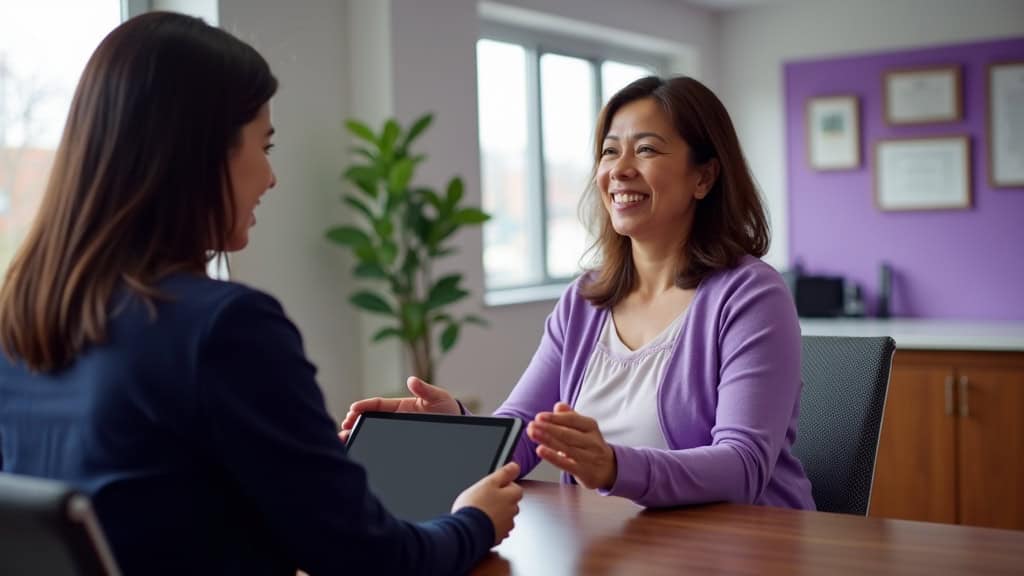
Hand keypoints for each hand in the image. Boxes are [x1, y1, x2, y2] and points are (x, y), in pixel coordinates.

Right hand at [338, 377, 459, 441]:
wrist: (458, 427)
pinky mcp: (400, 442)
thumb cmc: (447, 409)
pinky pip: (383, 443)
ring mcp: (396, 430)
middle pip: (370, 418)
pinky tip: (360, 449)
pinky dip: (370, 444)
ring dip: (358, 433)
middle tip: (344, 427)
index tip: (353, 410)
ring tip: (345, 439)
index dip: (364, 406)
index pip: (378, 404)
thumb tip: (411, 380)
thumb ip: (425, 390)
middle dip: (355, 421)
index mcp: (401, 405)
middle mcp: (395, 418)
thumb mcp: (438, 397)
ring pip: (373, 431)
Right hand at [452, 462, 522, 545]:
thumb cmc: (475, 507)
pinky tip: (479, 523)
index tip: (492, 487)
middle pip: (510, 503)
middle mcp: (512, 512)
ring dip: (495, 514)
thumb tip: (515, 466)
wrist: (466, 532)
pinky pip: (496, 529)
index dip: (503, 485)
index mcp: (512, 496)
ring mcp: (505, 526)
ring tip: (479, 512)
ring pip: (503, 517)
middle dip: (499, 501)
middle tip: (483, 499)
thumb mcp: (488, 482)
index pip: (515, 487)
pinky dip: (490, 526)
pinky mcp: (497, 538)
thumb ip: (503, 473)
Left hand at [526, 403, 616, 489]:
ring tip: (533, 434)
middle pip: (567, 434)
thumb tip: (558, 406)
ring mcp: (589, 457)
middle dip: (548, 428)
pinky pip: (566, 464)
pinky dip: (552, 457)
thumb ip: (570, 416)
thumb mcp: (584, 428)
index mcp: (591, 426)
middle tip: (532, 425)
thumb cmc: (591, 445)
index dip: (555, 418)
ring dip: (547, 440)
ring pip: (565, 448)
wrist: (609, 469)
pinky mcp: (584, 472)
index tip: (540, 417)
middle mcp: (592, 441)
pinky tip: (540, 450)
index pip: (572, 420)